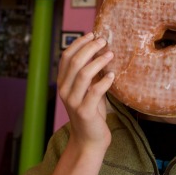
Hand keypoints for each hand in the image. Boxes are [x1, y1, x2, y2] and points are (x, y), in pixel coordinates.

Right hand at [57, 33, 114, 153]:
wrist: (89, 140)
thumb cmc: (90, 111)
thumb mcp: (87, 89)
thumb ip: (89, 73)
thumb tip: (100, 50)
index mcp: (62, 83)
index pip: (65, 57)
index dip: (78, 43)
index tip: (92, 34)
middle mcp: (64, 90)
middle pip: (74, 62)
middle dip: (89, 48)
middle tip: (103, 41)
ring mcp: (73, 101)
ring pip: (83, 74)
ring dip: (98, 61)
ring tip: (110, 54)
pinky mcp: (85, 111)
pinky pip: (95, 91)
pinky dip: (104, 81)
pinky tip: (112, 75)